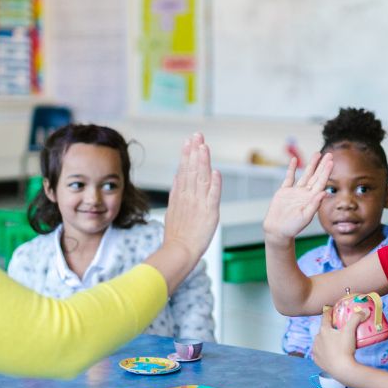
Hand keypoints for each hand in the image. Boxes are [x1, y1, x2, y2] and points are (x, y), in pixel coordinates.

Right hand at [162, 133, 221, 262]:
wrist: (179, 251)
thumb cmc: (177, 236)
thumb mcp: (172, 211)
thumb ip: (176, 193)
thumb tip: (176, 177)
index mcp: (181, 196)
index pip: (184, 171)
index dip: (187, 155)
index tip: (189, 141)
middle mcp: (189, 197)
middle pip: (192, 170)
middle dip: (194, 151)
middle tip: (197, 135)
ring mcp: (199, 204)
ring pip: (201, 178)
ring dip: (203, 162)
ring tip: (203, 146)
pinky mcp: (209, 213)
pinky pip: (213, 196)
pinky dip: (214, 184)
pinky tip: (216, 172)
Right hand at [263, 152, 332, 245]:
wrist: (277, 230)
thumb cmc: (292, 227)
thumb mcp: (305, 217)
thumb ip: (314, 204)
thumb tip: (324, 192)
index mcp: (311, 199)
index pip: (321, 182)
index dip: (326, 172)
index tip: (331, 161)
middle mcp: (305, 193)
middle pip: (316, 176)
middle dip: (322, 165)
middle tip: (329, 154)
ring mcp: (295, 192)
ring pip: (305, 175)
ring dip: (311, 164)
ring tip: (317, 154)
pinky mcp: (284, 192)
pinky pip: (289, 178)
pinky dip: (291, 169)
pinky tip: (294, 160)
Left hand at [311, 305, 363, 377]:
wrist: (342, 369)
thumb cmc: (345, 348)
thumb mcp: (350, 331)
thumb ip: (356, 319)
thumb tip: (364, 311)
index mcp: (323, 330)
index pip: (325, 317)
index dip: (329, 312)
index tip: (332, 310)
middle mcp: (317, 338)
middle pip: (323, 330)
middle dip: (329, 329)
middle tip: (339, 331)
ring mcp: (315, 349)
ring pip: (320, 341)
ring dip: (326, 341)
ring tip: (336, 344)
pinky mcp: (316, 360)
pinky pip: (319, 353)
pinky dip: (324, 352)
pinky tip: (331, 353)